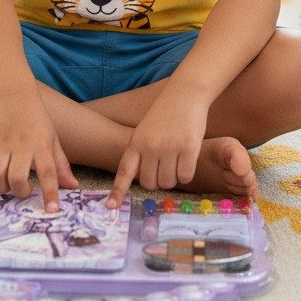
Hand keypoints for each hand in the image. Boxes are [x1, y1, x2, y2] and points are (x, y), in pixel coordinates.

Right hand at [0, 96, 77, 211]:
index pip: (48, 172)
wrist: (15, 97)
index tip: (52, 211)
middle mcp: (21, 145)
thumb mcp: (53, 140)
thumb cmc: (38, 122)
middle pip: (17, 177)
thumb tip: (73, 187)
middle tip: (24, 190)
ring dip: (1, 187)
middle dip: (20, 192)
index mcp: (42, 145)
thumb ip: (61, 165)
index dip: (50, 193)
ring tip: (8, 184)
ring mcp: (2, 143)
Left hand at [106, 93, 207, 208]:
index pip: (124, 171)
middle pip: (149, 183)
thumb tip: (146, 180)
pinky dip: (187, 173)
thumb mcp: (145, 130)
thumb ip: (142, 152)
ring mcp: (169, 147)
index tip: (111, 207)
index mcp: (136, 142)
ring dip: (173, 178)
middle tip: (164, 168)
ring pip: (168, 182)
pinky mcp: (188, 148)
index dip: (118, 190)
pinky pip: (185, 176)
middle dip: (157, 181)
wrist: (184, 93)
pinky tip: (188, 158)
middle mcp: (150, 146)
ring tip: (177, 160)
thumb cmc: (165, 114)